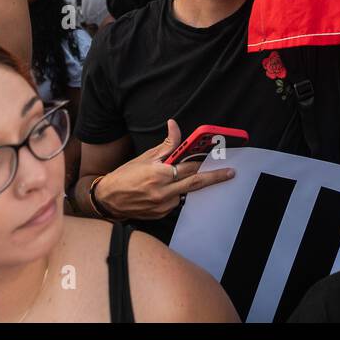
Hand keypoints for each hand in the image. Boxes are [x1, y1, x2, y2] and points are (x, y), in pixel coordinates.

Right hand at [94, 119, 234, 220]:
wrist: (108, 199)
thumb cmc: (126, 175)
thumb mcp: (146, 156)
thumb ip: (166, 144)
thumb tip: (175, 125)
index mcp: (159, 173)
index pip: (188, 166)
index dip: (203, 161)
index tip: (219, 158)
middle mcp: (163, 191)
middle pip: (195, 183)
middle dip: (214, 177)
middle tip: (230, 173)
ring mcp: (163, 205)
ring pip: (185, 193)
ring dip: (189, 185)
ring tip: (186, 179)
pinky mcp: (161, 214)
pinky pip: (176, 202)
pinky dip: (176, 194)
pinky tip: (167, 190)